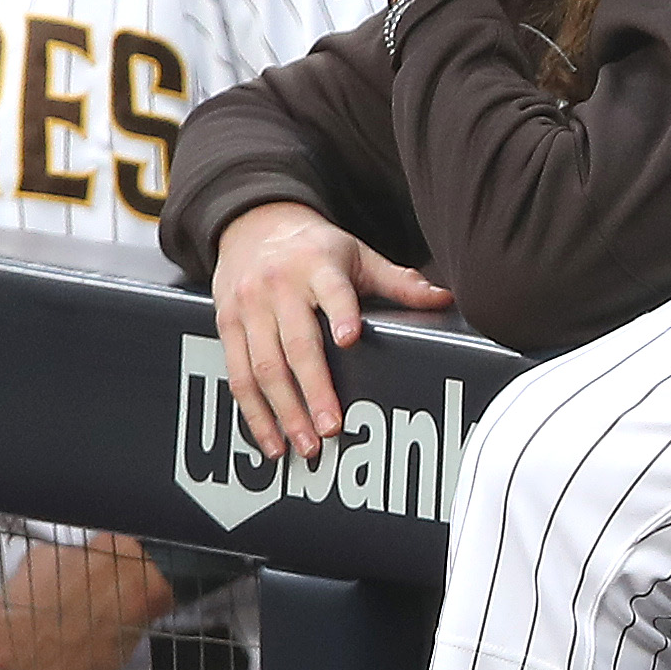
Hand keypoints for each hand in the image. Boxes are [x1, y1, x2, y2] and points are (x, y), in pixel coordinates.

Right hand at [209, 201, 452, 459]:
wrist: (251, 223)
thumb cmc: (314, 248)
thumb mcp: (358, 255)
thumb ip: (398, 281)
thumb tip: (444, 298)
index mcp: (317, 266)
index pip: (332, 290)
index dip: (340, 313)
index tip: (350, 339)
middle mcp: (277, 287)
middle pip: (295, 344)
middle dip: (313, 390)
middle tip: (332, 428)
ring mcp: (247, 308)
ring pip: (262, 368)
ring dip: (283, 413)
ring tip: (305, 446)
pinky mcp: (226, 327)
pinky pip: (237, 376)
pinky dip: (254, 414)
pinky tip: (271, 440)